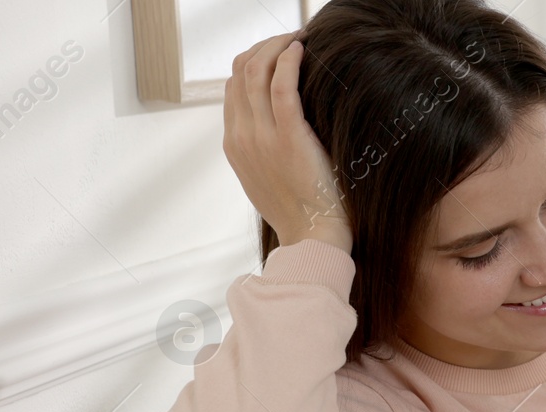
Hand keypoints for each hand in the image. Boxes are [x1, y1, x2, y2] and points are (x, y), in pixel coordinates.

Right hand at [223, 33, 351, 250]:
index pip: (231, 88)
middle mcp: (241, 136)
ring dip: (277, 46)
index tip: (276, 54)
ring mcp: (261, 136)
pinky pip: (281, 86)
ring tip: (298, 38)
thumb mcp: (269, 181)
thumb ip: (263, 153)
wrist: (313, 238)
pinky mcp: (287, 137)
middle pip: (240, 72)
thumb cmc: (302, 213)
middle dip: (263, 47)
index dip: (252, 63)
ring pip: (256, 71)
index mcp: (234, 145)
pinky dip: (288, 61)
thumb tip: (276, 133)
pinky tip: (302, 51)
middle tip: (290, 39)